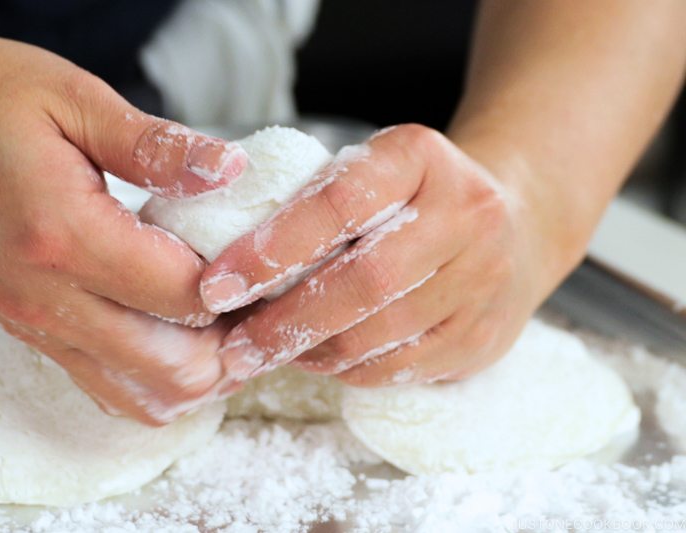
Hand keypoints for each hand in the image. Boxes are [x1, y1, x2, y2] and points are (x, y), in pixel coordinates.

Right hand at [0, 36, 247, 423]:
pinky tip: (179, 334)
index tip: (265, 255)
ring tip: (225, 316)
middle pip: (174, 368)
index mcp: (64, 236)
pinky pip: (110, 387)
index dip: (241, 285)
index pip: (183, 295)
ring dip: (202, 368)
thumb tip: (229, 171)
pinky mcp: (35, 332)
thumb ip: (156, 144)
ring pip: (145, 395)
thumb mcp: (70, 98)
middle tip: (257, 294)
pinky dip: (159, 376)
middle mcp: (50, 299)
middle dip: (232, 340)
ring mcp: (39, 326)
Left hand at [200, 124, 570, 385]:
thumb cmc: (414, 196)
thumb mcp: (372, 171)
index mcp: (421, 158)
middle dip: (285, 322)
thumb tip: (231, 264)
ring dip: (310, 352)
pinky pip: (400, 367)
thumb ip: (314, 201)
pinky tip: (317, 358)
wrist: (514, 223)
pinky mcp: (485, 334)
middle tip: (234, 345)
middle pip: (363, 281)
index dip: (272, 249)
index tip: (219, 285)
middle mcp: (466, 214)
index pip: (338, 204)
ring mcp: (484, 278)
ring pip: (380, 335)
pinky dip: (346, 370)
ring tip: (266, 352)